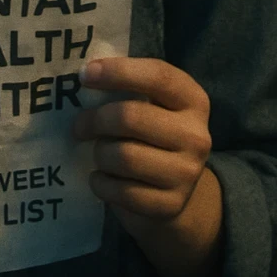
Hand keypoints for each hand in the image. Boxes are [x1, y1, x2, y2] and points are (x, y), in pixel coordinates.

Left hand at [72, 57, 211, 237]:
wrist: (176, 191)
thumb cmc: (152, 135)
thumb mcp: (152, 105)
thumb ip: (128, 88)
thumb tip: (85, 76)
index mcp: (193, 100)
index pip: (157, 76)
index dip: (118, 71)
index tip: (85, 75)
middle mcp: (196, 135)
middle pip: (131, 117)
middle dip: (96, 120)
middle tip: (80, 126)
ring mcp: (186, 173)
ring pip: (123, 156)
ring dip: (100, 153)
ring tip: (99, 153)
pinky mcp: (170, 205)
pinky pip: (121, 191)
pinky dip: (101, 183)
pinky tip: (102, 178)